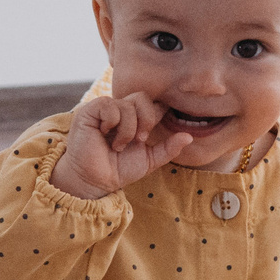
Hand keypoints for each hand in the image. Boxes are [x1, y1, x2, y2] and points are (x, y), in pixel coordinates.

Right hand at [48, 92, 189, 199]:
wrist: (96, 181)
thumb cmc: (118, 170)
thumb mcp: (149, 160)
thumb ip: (169, 148)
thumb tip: (189, 136)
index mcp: (135, 118)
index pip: (153, 103)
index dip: (157, 113)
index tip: (151, 134)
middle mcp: (120, 110)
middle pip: (143, 98)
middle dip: (146, 121)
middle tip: (139, 140)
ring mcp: (104, 109)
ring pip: (128, 104)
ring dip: (128, 130)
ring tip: (118, 145)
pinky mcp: (89, 111)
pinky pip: (109, 105)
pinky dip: (112, 123)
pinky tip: (104, 135)